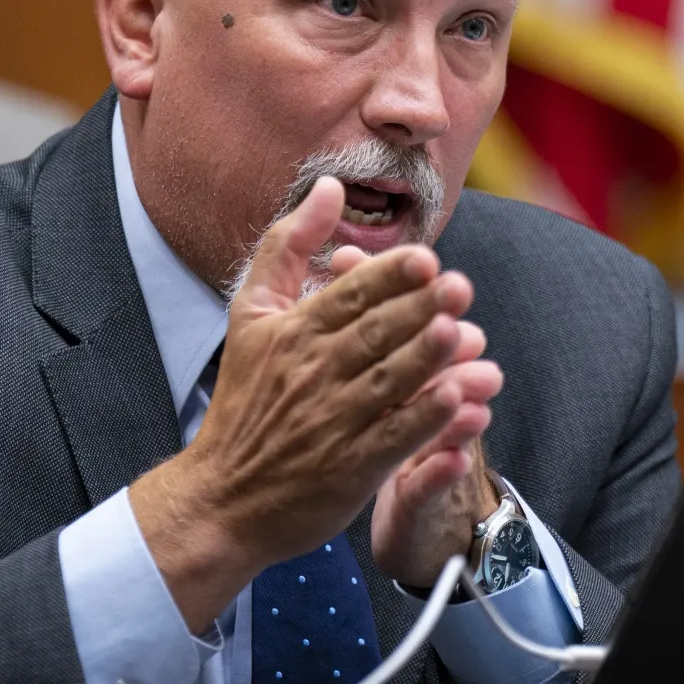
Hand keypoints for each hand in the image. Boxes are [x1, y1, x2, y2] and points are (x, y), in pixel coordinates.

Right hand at [126, 177, 502, 633]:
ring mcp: (331, 423)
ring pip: (386, 383)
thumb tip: (329, 186)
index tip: (425, 260)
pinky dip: (423, 418)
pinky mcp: (348, 469)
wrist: (221, 497)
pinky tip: (455, 398)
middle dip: (417, 310)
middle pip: (372, 335)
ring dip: (425, 358)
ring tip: (462, 333)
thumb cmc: (244, 401)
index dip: (389, 278)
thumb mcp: (251, 315)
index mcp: (292, 333)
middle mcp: (311, 373)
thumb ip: (289, 246)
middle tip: (459, 287)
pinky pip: (392, 438)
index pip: (348, 297)